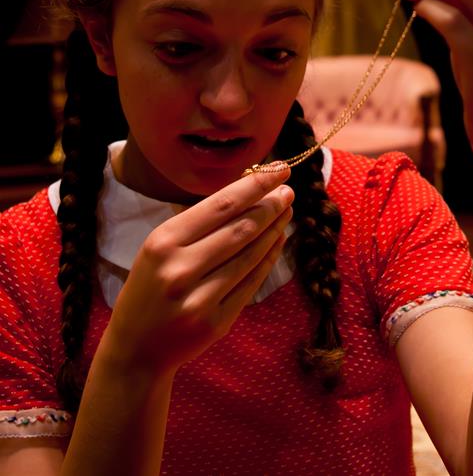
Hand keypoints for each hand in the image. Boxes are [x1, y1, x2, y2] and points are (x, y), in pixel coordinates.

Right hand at [102, 164, 292, 375]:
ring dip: (274, 230)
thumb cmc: (149, 287)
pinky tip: (277, 242)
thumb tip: (247, 193)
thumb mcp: (159, 247)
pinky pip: (250, 283)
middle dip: (270, 206)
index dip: (255, 185)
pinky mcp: (215, 323)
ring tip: (286, 213)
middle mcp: (180, 269)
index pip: (220, 205)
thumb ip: (198, 224)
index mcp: (163, 241)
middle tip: (289, 191)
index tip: (279, 170)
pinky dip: (267, 259)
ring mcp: (199, 299)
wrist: (135, 349)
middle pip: (240, 228)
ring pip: (249, 255)